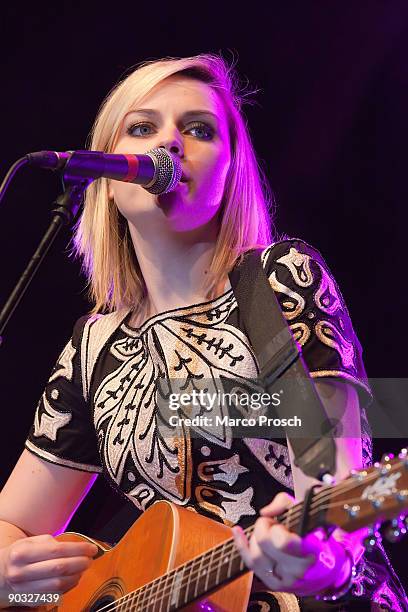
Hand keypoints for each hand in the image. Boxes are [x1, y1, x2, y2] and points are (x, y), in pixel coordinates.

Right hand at [0, 534, 97, 606]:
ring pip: (58, 584)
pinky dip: (68, 586)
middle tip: (90, 559)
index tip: (91, 548)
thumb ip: (49, 542)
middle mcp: (21, 572)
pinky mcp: (30, 601)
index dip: (78, 549)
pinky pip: (55, 595)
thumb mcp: (27, 543)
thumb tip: (74, 547)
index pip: (56, 550)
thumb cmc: (17, 556)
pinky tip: (74, 578)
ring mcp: (24, 589)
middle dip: (80, 563)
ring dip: (76, 576)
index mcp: (21, 553)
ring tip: (83, 568)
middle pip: (59, 568)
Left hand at [232, 492, 350, 597]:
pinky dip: (242, 547)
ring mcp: (287, 578)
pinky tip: (238, 533)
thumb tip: (265, 512)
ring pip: (255, 556)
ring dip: (255, 538)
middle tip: (270, 524)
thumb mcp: (304, 510)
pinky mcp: (276, 585)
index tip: (275, 522)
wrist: (327, 567)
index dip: (273, 527)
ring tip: (266, 533)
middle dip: (262, 527)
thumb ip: (283, 503)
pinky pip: (251, 566)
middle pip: (264, 543)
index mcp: (310, 547)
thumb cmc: (314, 534)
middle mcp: (299, 567)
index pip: (283, 542)